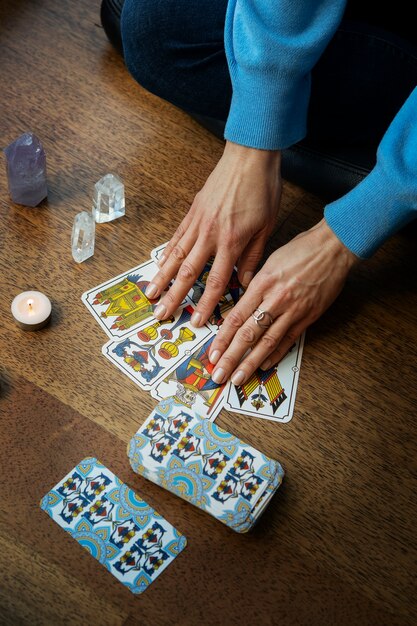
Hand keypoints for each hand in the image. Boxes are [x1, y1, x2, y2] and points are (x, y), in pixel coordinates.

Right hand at [144, 141, 281, 325]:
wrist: (249, 157)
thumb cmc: (262, 190)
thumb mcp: (266, 228)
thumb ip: (253, 257)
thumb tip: (245, 283)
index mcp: (231, 242)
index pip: (215, 281)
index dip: (205, 304)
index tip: (196, 321)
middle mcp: (210, 235)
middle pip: (188, 273)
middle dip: (173, 296)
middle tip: (160, 314)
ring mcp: (198, 223)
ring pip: (176, 256)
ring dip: (161, 277)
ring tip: (149, 293)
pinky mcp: (193, 212)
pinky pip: (177, 237)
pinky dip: (167, 253)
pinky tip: (159, 265)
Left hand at [209, 219, 358, 384]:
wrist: (334, 247)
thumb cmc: (302, 249)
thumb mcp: (270, 261)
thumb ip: (255, 285)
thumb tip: (242, 305)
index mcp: (262, 283)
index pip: (236, 317)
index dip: (222, 339)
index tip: (212, 354)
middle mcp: (275, 299)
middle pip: (248, 334)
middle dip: (231, 357)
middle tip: (218, 374)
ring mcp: (293, 310)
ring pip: (267, 342)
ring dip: (251, 363)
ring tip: (238, 377)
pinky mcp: (309, 316)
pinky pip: (289, 339)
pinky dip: (276, 354)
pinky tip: (265, 365)